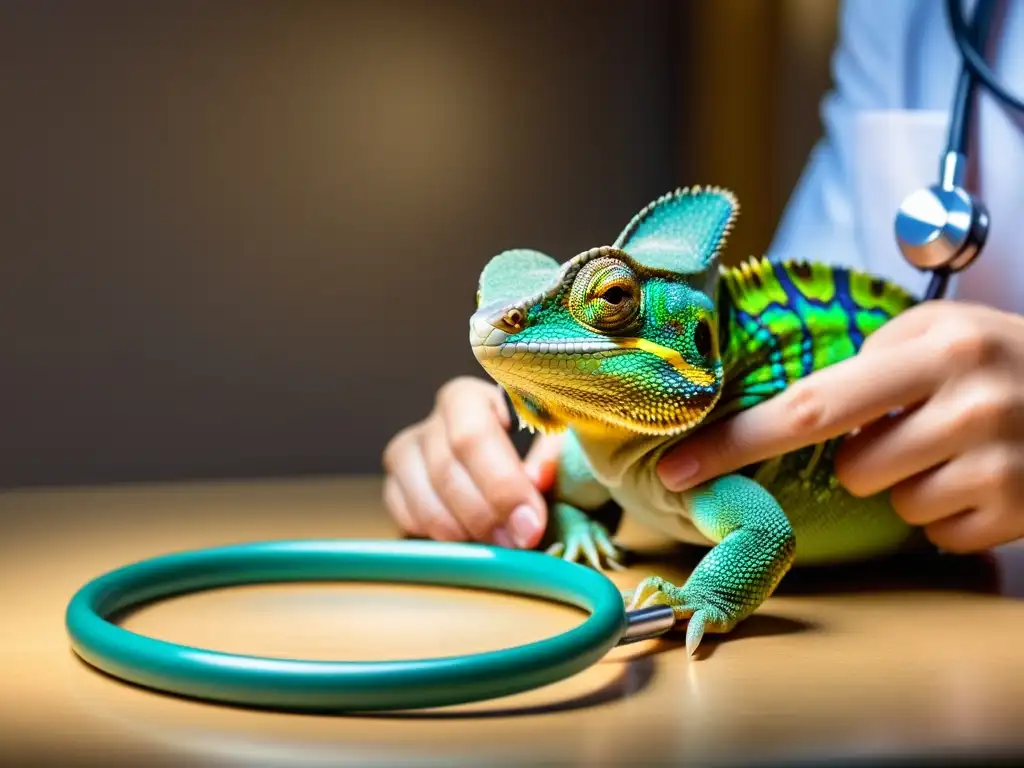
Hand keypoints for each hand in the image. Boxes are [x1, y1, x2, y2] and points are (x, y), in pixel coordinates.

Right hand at [382, 376, 563, 547]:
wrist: (507, 459)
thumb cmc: (533, 443)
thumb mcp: (553, 432)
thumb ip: (550, 450)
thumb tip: (537, 479)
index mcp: (469, 396)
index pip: (472, 435)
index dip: (501, 484)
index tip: (530, 523)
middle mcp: (433, 418)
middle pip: (446, 470)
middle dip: (485, 515)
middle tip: (516, 543)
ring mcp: (407, 450)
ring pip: (424, 499)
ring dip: (463, 531)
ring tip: (496, 545)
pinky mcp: (394, 483)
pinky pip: (406, 516)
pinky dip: (438, 536)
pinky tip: (468, 538)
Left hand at [657, 301, 1023, 551]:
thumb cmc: (995, 357)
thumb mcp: (932, 333)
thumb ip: (861, 364)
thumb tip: (780, 409)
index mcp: (933, 348)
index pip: (807, 407)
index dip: (734, 443)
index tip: (677, 470)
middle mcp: (967, 403)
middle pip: (851, 469)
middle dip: (862, 457)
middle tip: (907, 427)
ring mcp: (998, 463)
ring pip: (891, 502)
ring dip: (907, 481)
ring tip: (951, 447)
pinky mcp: (1015, 511)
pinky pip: (934, 531)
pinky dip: (945, 510)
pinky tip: (978, 475)